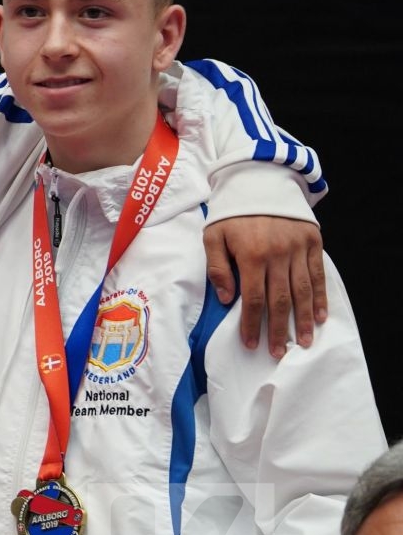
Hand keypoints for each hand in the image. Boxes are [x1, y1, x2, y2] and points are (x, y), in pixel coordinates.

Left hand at [204, 216, 326, 356]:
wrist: (260, 182)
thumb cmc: (231, 213)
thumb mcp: (213, 236)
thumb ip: (217, 268)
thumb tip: (228, 300)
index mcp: (252, 255)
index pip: (254, 299)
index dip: (252, 324)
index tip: (252, 343)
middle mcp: (278, 254)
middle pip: (281, 300)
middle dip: (279, 330)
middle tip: (278, 352)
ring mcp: (298, 249)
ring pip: (303, 291)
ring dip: (304, 319)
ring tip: (304, 342)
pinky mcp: (313, 242)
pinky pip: (318, 275)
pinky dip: (321, 297)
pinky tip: (321, 316)